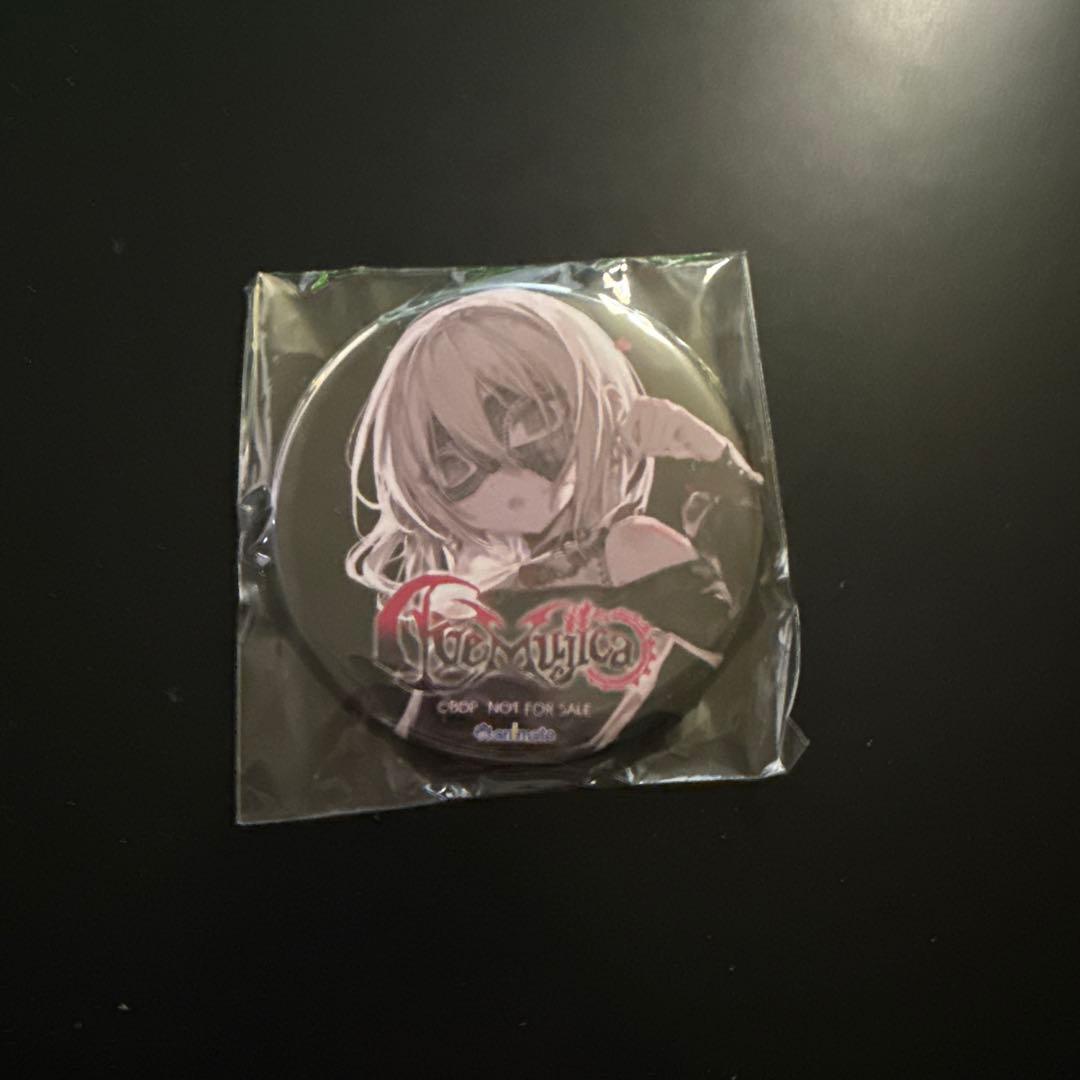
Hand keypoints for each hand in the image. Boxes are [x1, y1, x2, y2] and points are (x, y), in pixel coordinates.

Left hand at [624, 396, 763, 483]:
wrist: (700, 443)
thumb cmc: (670, 442)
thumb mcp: (647, 442)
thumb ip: (631, 442)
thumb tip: (616, 446)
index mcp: (638, 404)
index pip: (624, 429)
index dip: (630, 446)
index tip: (637, 454)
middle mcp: (649, 401)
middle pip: (638, 437)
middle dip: (648, 449)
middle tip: (659, 448)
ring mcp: (664, 406)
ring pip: (651, 440)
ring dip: (660, 449)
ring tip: (669, 443)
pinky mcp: (677, 414)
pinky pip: (664, 440)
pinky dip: (669, 447)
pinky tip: (677, 442)